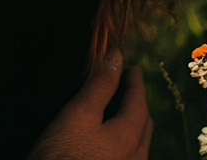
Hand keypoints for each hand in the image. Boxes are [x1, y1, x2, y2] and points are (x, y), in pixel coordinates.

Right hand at [29, 49, 151, 159]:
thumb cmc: (63, 153)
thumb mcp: (78, 113)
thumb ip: (100, 85)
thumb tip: (115, 56)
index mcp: (129, 136)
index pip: (138, 100)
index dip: (134, 81)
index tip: (130, 67)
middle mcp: (136, 158)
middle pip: (144, 124)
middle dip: (137, 102)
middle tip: (126, 85)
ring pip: (139, 144)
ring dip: (133, 123)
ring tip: (119, 111)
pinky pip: (130, 158)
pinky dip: (126, 141)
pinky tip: (110, 142)